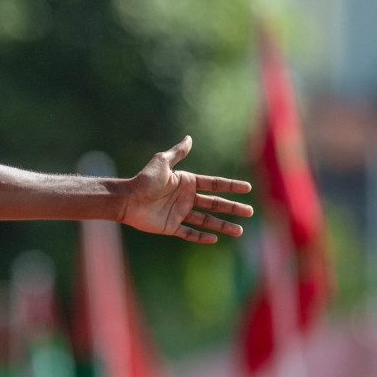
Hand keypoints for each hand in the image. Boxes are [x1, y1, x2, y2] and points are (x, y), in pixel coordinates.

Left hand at [120, 136, 251, 242]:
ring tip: (239, 231)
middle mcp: (185, 198)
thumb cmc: (143, 180)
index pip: (214, 184)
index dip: (231, 186)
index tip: (247, 188)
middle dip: (232, 208)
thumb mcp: (162, 162)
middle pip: (214, 204)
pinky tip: (214, 239)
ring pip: (206, 220)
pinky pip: (188, 233)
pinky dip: (201, 236)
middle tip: (250, 212)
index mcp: (186, 182)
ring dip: (222, 225)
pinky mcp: (170, 226)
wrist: (126, 199)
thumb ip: (177, 152)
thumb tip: (189, 138)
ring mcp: (179, 213)